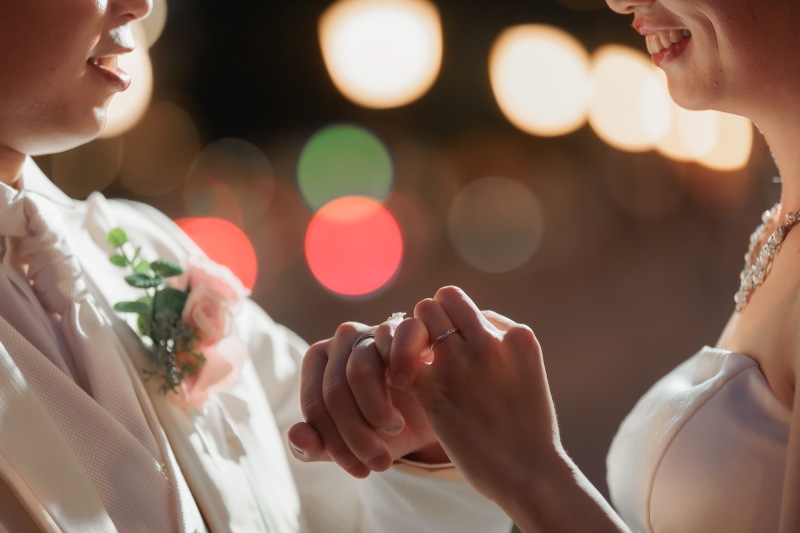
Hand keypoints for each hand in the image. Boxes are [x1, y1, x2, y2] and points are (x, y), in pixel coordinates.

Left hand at [288, 315, 444, 477]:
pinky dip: (403, 365)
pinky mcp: (408, 326)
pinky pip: (397, 341)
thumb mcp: (350, 444)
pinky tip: (410, 387)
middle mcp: (343, 339)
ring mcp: (375, 329)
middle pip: (335, 392)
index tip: (359, 471)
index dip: (334, 445)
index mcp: (318, 361)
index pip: (314, 405)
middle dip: (357, 437)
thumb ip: (314, 446)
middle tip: (381, 462)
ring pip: (360, 370)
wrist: (436, 411)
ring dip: (378, 412)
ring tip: (394, 429)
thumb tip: (296, 435)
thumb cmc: (385, 424)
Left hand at [396, 286, 560, 502]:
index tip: (456, 351)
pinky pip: (399, 357)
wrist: (532, 475)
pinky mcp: (435, 388)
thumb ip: (501, 347)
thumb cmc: (528, 432)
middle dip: (430, 321)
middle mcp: (489, 340)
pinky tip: (403, 387)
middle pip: (442, 299)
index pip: (471, 308)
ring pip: (418, 317)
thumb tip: (472, 329)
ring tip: (413, 365)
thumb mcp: (527, 374)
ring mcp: (461, 362)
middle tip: (427, 352)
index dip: (458, 326)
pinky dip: (396, 368)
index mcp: (517, 335)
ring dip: (411, 338)